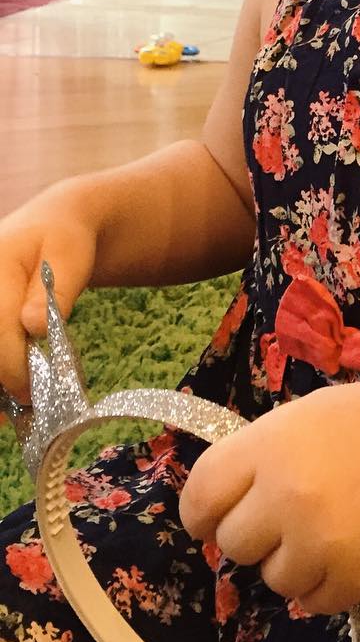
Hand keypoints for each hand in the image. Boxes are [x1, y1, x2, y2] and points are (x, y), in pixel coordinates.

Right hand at [0, 187, 98, 412]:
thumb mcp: (70, 256)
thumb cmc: (64, 240)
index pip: (1, 327)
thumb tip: (33, 326)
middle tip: (29, 409)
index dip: (15, 366)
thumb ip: (54, 292)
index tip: (36, 394)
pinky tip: (5, 404)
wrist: (49, 226)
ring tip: (14, 414)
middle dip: (3, 381)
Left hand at [178, 382, 359, 615]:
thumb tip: (210, 514)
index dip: (202, 512)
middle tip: (287, 513)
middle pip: (232, 543)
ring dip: (291, 559)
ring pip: (271, 578)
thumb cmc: (357, 426)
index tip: (214, 516)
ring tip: (325, 526)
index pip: (199, 498)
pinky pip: (310, 601)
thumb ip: (251, 460)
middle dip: (253, 532)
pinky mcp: (355, 575)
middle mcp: (289, 494)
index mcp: (269, 446)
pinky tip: (345, 547)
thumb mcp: (295, 420)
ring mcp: (323, 539)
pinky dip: (322, 583)